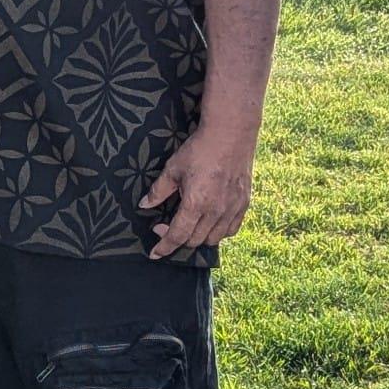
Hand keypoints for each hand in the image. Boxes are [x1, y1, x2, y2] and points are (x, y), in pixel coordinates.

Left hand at [141, 126, 256, 259]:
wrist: (231, 134)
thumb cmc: (200, 149)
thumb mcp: (173, 168)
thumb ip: (158, 190)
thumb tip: (144, 204)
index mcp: (196, 204)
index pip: (177, 236)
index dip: (164, 247)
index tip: (155, 253)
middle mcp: (216, 211)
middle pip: (194, 240)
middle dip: (177, 240)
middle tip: (164, 227)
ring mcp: (232, 209)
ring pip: (213, 239)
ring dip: (197, 239)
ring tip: (187, 227)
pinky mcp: (244, 204)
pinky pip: (231, 230)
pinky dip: (218, 233)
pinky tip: (209, 224)